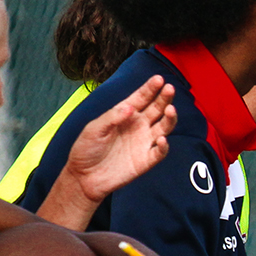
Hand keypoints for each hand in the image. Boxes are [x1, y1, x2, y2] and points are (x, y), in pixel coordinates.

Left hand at [61, 76, 175, 202]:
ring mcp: (144, 142)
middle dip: (164, 98)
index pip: (141, 97)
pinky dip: (163, 146)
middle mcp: (138, 125)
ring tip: (170, 109)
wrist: (84, 177)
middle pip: (157, 109)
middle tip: (169, 89)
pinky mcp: (146, 160)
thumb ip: (111, 117)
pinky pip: (160, 152)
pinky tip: (161, 139)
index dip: (151, 88)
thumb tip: (130, 108)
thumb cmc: (86, 149)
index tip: (159, 79)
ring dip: (169, 118)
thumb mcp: (93, 129)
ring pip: (164, 127)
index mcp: (125, 114)